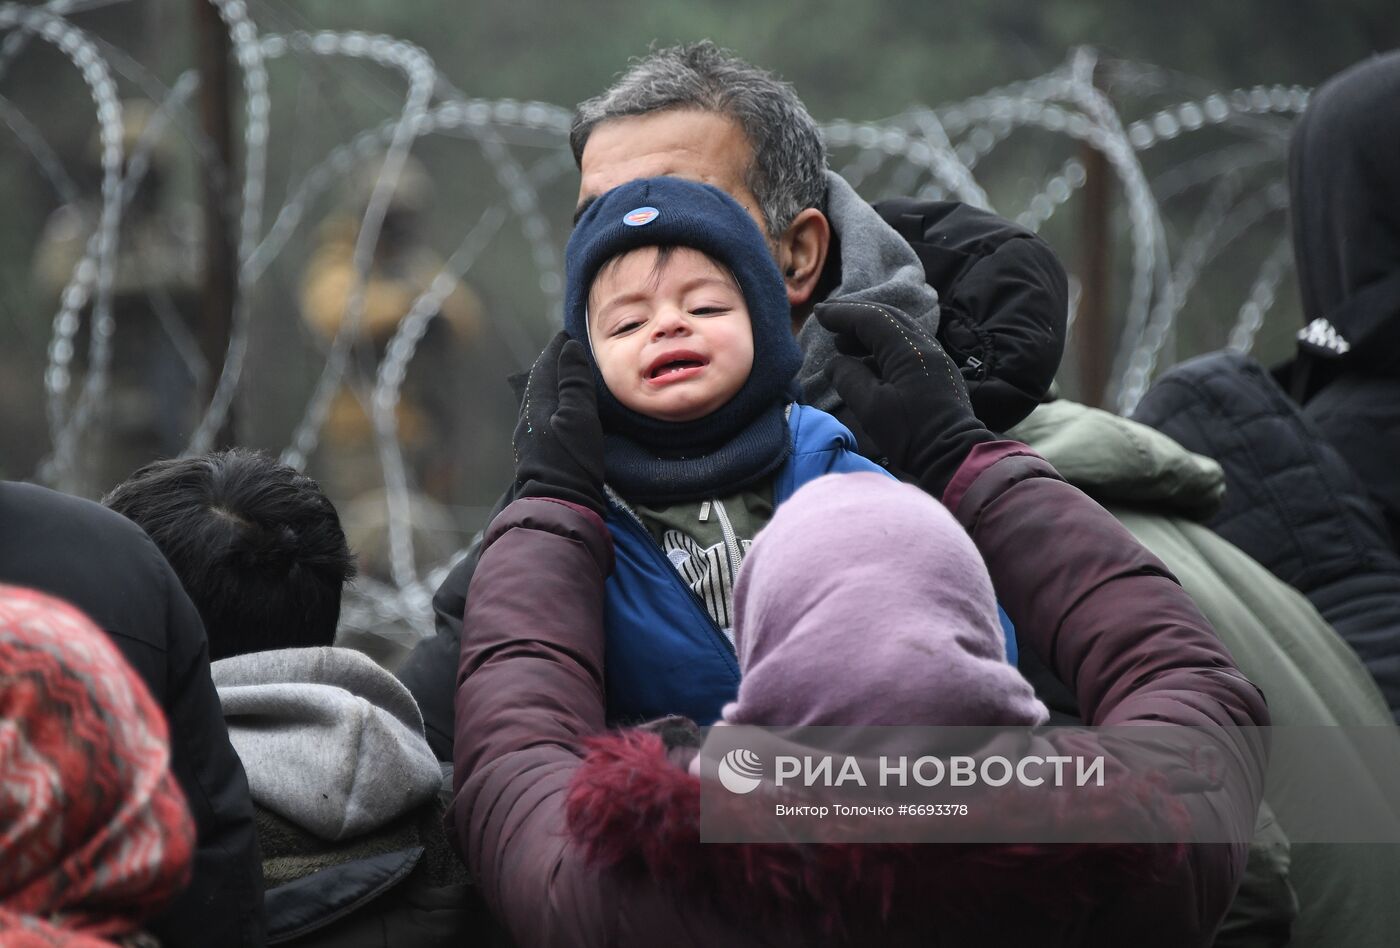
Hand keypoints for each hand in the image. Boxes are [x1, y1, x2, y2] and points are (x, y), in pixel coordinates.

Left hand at [513, 331, 606, 513]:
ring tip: (566, 378)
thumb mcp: (579, 417)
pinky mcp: (536, 454)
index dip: (557, 349)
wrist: (556, 506)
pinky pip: (543, 417)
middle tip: (567, 352)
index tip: (566, 334)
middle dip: (552, 365)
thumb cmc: (570, 461)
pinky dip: (553, 405)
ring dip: (551, 385)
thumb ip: (573, 382)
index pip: (545, 366)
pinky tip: (562, 413)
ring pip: (539, 401)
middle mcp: (528, 418)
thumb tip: (568, 347)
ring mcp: (530, 438)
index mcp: (537, 404)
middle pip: (538, 382)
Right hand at [815, 301, 994, 497]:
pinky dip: (883, 346)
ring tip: (843, 343)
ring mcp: (935, 357)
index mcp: (908, 350)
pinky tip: (867, 362)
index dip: (843, 314)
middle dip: (856, 316)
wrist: (953, 455)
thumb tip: (835, 364)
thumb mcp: (870, 408)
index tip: (819, 314)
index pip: (871, 319)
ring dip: (869, 332)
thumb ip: (848, 379)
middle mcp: (925, 345)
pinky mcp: (937, 371)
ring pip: (898, 330)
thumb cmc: (910, 433)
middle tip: (830, 320)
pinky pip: (907, 346)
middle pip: (887, 318)